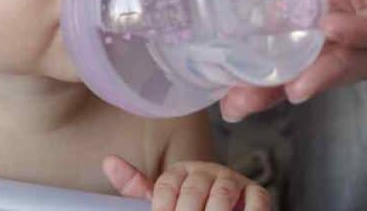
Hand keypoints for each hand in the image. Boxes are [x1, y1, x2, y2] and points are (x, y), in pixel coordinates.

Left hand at [103, 155, 269, 210]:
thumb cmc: (188, 209)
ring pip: (223, 193)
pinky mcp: (257, 194)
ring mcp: (233, 181)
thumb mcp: (163, 202)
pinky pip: (258, 199)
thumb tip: (108, 160)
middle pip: (194, 189)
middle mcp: (207, 171)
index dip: (162, 207)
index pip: (167, 185)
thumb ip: (137, 186)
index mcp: (180, 171)